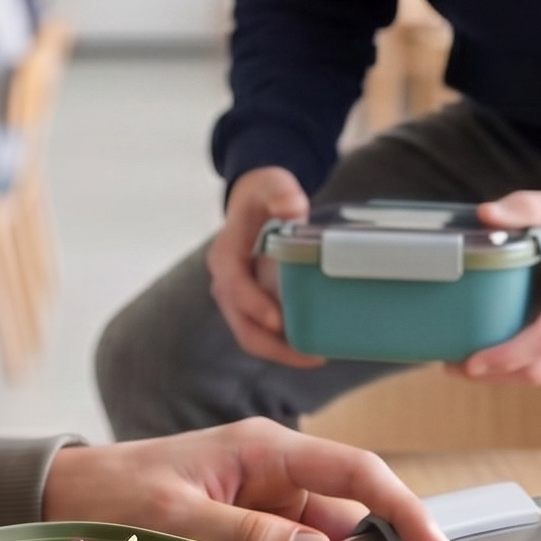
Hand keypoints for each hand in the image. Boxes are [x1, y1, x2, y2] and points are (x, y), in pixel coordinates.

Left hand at [42, 418, 450, 540]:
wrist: (65, 496)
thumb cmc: (115, 493)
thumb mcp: (178, 515)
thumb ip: (247, 533)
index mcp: (266, 449)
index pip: (356, 472)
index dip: (401, 508)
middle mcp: (274, 473)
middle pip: (348, 512)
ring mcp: (262, 503)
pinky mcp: (248, 530)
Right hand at [207, 167, 321, 366]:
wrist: (253, 202)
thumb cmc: (263, 194)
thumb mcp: (273, 184)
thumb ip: (281, 192)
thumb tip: (291, 207)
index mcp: (225, 254)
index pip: (233, 285)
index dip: (252, 305)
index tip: (278, 321)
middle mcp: (224, 280)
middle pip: (240, 323)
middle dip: (272, 345)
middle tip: (311, 356)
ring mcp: (235, 296)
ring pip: (250, 334)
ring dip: (280, 350)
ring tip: (316, 356)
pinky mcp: (249, 304)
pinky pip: (261, 331)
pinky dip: (283, 343)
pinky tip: (311, 345)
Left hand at [461, 190, 540, 385]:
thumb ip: (528, 208)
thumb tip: (485, 213)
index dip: (504, 358)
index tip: (469, 362)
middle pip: (540, 369)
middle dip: (495, 375)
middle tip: (455, 368)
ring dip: (509, 376)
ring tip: (473, 366)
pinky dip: (530, 367)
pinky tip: (506, 358)